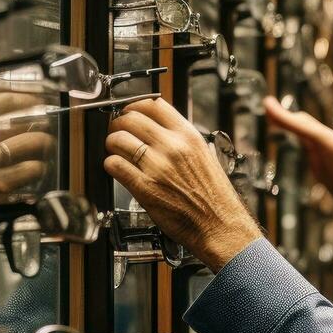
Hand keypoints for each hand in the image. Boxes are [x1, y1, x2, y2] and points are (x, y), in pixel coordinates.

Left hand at [103, 98, 261, 270]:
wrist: (221, 227)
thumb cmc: (216, 199)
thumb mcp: (207, 158)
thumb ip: (185, 143)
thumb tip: (165, 134)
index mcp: (189, 136)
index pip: (153, 104)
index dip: (135, 106)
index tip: (130, 112)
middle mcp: (172, 147)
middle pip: (131, 118)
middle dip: (118, 124)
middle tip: (117, 132)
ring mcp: (157, 167)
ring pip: (118, 139)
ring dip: (111, 144)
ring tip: (115, 151)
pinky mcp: (145, 188)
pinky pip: (115, 165)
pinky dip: (110, 165)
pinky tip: (117, 169)